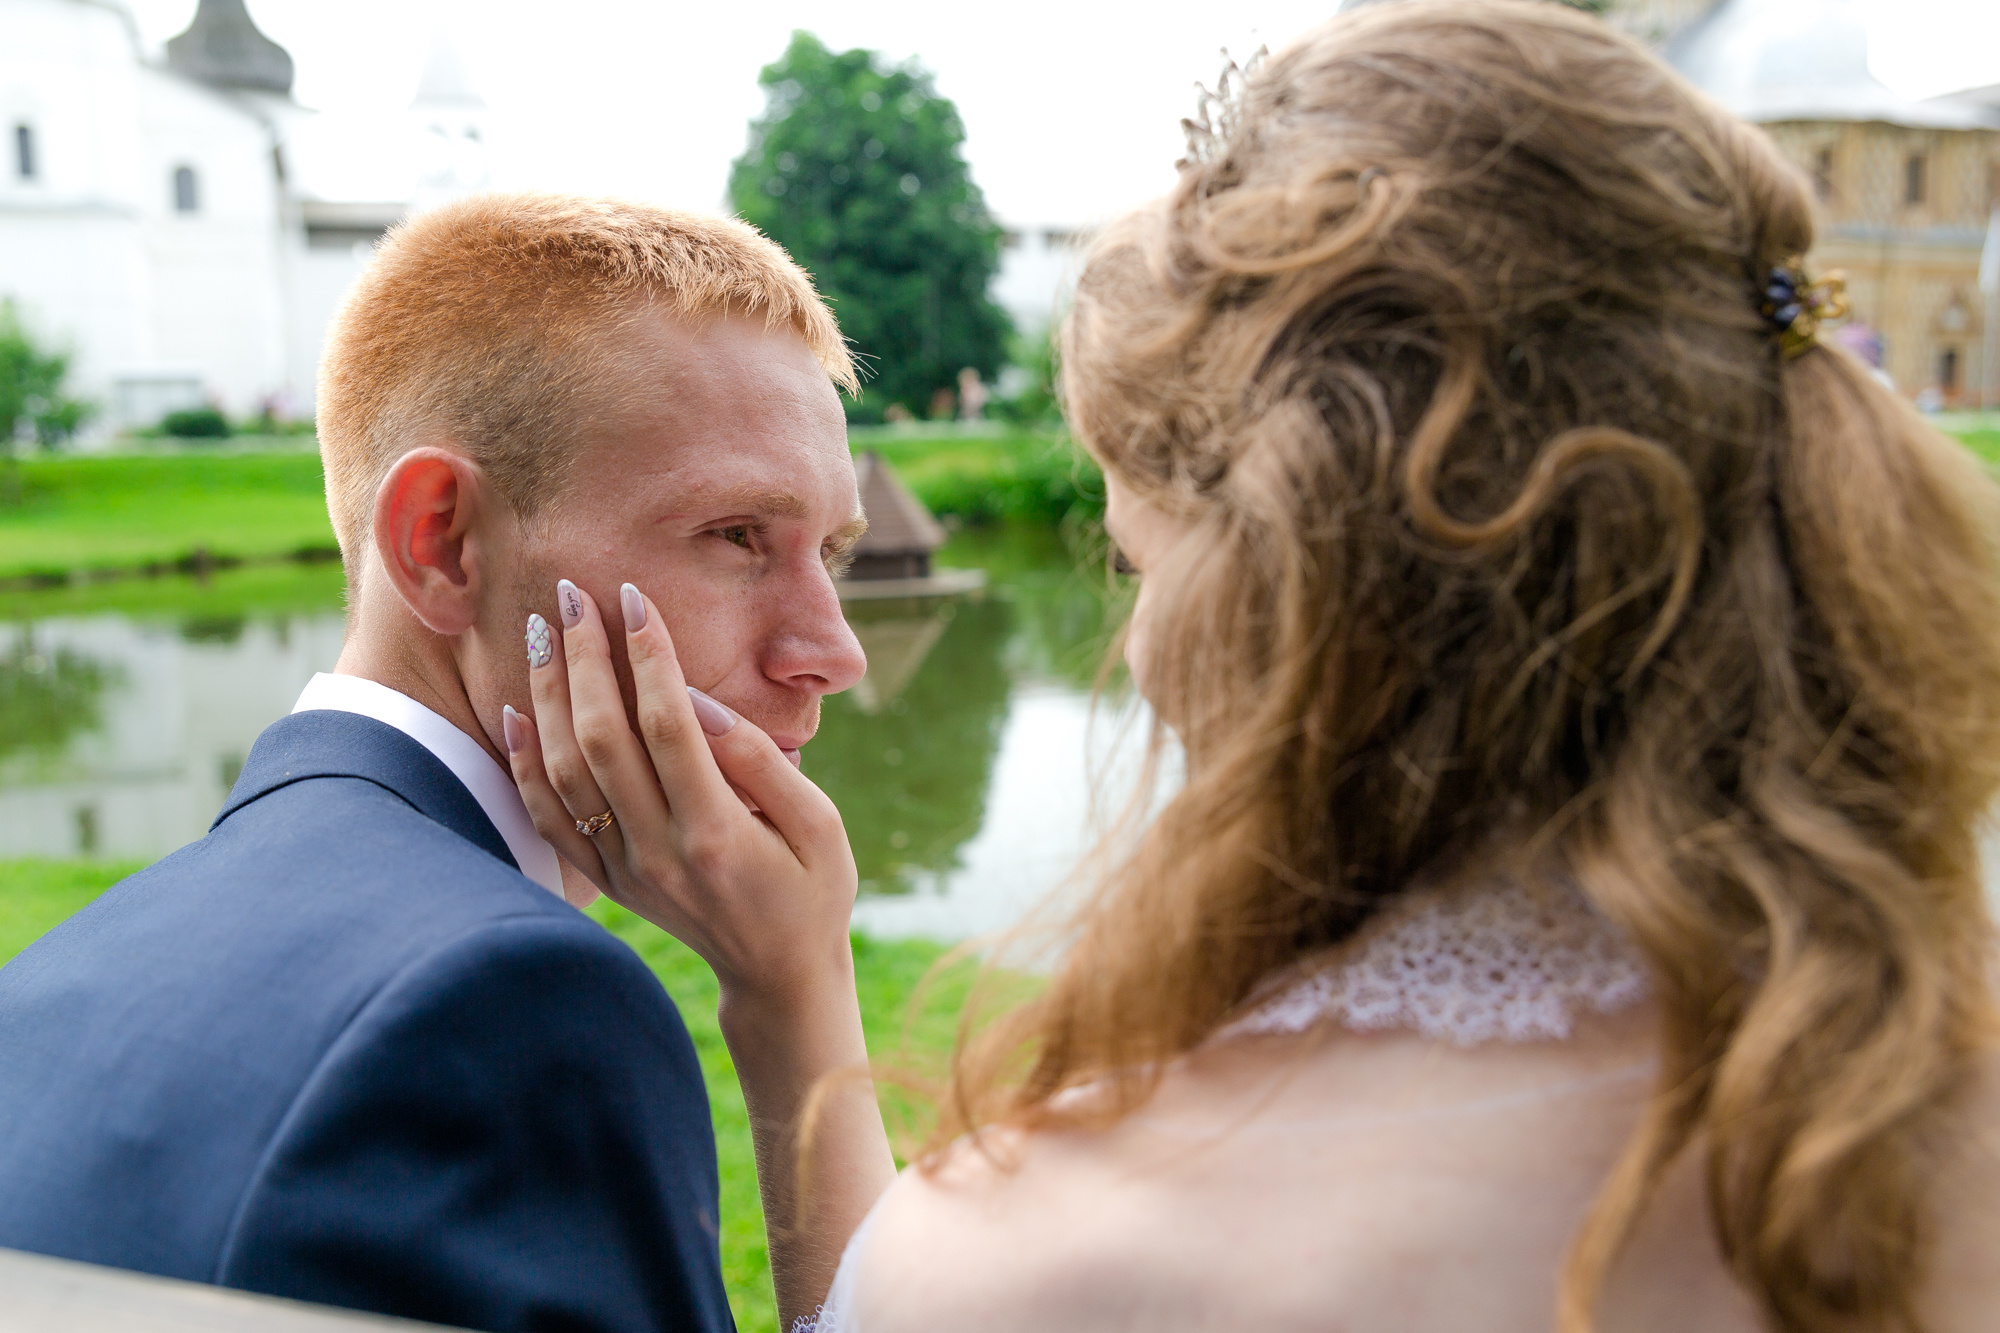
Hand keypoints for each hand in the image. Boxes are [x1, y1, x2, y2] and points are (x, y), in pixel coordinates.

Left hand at [506, 579, 858, 1001]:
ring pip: (565, 770)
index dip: (648, 655)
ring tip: (543, 632)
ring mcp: (625, 868)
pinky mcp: (607, 879)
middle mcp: (658, 849)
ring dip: (548, 695)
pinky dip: (527, 762)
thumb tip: (702, 705)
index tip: (634, 597)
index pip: (668, 724)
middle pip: (603, 737)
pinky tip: (518, 711)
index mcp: (717, 830)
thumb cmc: (813, 890)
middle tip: (573, 595)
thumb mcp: (820, 826)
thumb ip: (762, 763)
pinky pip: (549, 817)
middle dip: (584, 657)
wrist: (777, 976)